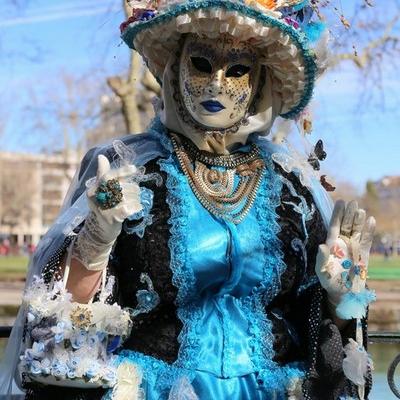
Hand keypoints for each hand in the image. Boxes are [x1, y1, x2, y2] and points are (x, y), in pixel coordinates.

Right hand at [72, 155, 141, 270]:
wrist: (99, 231)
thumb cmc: (104, 207)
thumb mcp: (101, 190)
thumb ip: (103, 174)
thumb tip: (101, 156)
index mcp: (93, 189)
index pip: (108, 176)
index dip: (121, 172)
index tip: (134, 169)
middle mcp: (95, 198)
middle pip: (119, 187)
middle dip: (132, 188)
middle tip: (137, 192)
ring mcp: (102, 209)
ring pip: (125, 198)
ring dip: (135, 199)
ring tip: (136, 201)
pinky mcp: (111, 219)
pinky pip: (128, 209)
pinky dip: (135, 207)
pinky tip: (137, 208)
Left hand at [315, 200, 375, 318]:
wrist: (342, 291)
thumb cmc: (328, 279)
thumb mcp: (321, 270)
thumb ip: (321, 258)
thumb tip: (321, 246)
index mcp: (331, 243)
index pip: (334, 225)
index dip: (337, 214)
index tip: (340, 202)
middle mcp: (343, 242)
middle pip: (346, 224)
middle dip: (349, 213)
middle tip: (353, 202)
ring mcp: (354, 246)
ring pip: (357, 230)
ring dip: (359, 220)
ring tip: (361, 210)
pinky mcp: (364, 253)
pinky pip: (367, 240)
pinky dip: (370, 231)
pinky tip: (371, 221)